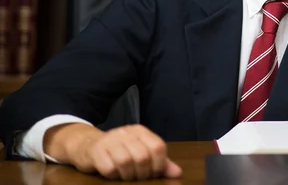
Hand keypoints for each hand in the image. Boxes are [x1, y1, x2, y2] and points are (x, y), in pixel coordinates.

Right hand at [45, 123, 181, 180]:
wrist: (88, 145)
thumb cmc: (119, 150)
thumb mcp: (141, 152)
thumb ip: (160, 162)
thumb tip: (178, 173)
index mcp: (141, 131)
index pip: (158, 147)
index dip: (159, 165)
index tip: (153, 173)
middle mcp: (126, 132)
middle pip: (143, 156)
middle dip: (143, 173)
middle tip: (138, 177)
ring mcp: (110, 140)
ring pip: (126, 162)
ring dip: (128, 175)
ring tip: (126, 176)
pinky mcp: (96, 151)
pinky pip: (109, 168)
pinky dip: (114, 175)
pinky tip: (113, 173)